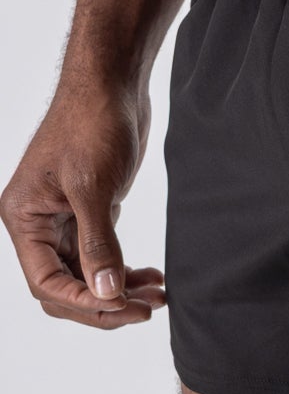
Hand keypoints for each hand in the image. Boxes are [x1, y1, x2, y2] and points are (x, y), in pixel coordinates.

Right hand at [1, 77, 166, 326]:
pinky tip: (153, 276)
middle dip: (105, 303)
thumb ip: (98, 243)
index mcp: (24, 219)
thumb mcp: (94, 187)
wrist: (113, 83)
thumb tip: (106, 293)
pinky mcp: (90, 211)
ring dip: (120, 291)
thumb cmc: (93, 124)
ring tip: (159, 297)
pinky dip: (125, 270)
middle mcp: (38, 224)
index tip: (124, 307)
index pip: (47, 282)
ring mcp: (64, 219)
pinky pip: (102, 256)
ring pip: (86, 275)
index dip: (84, 303)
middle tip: (147, 309)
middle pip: (65, 287)